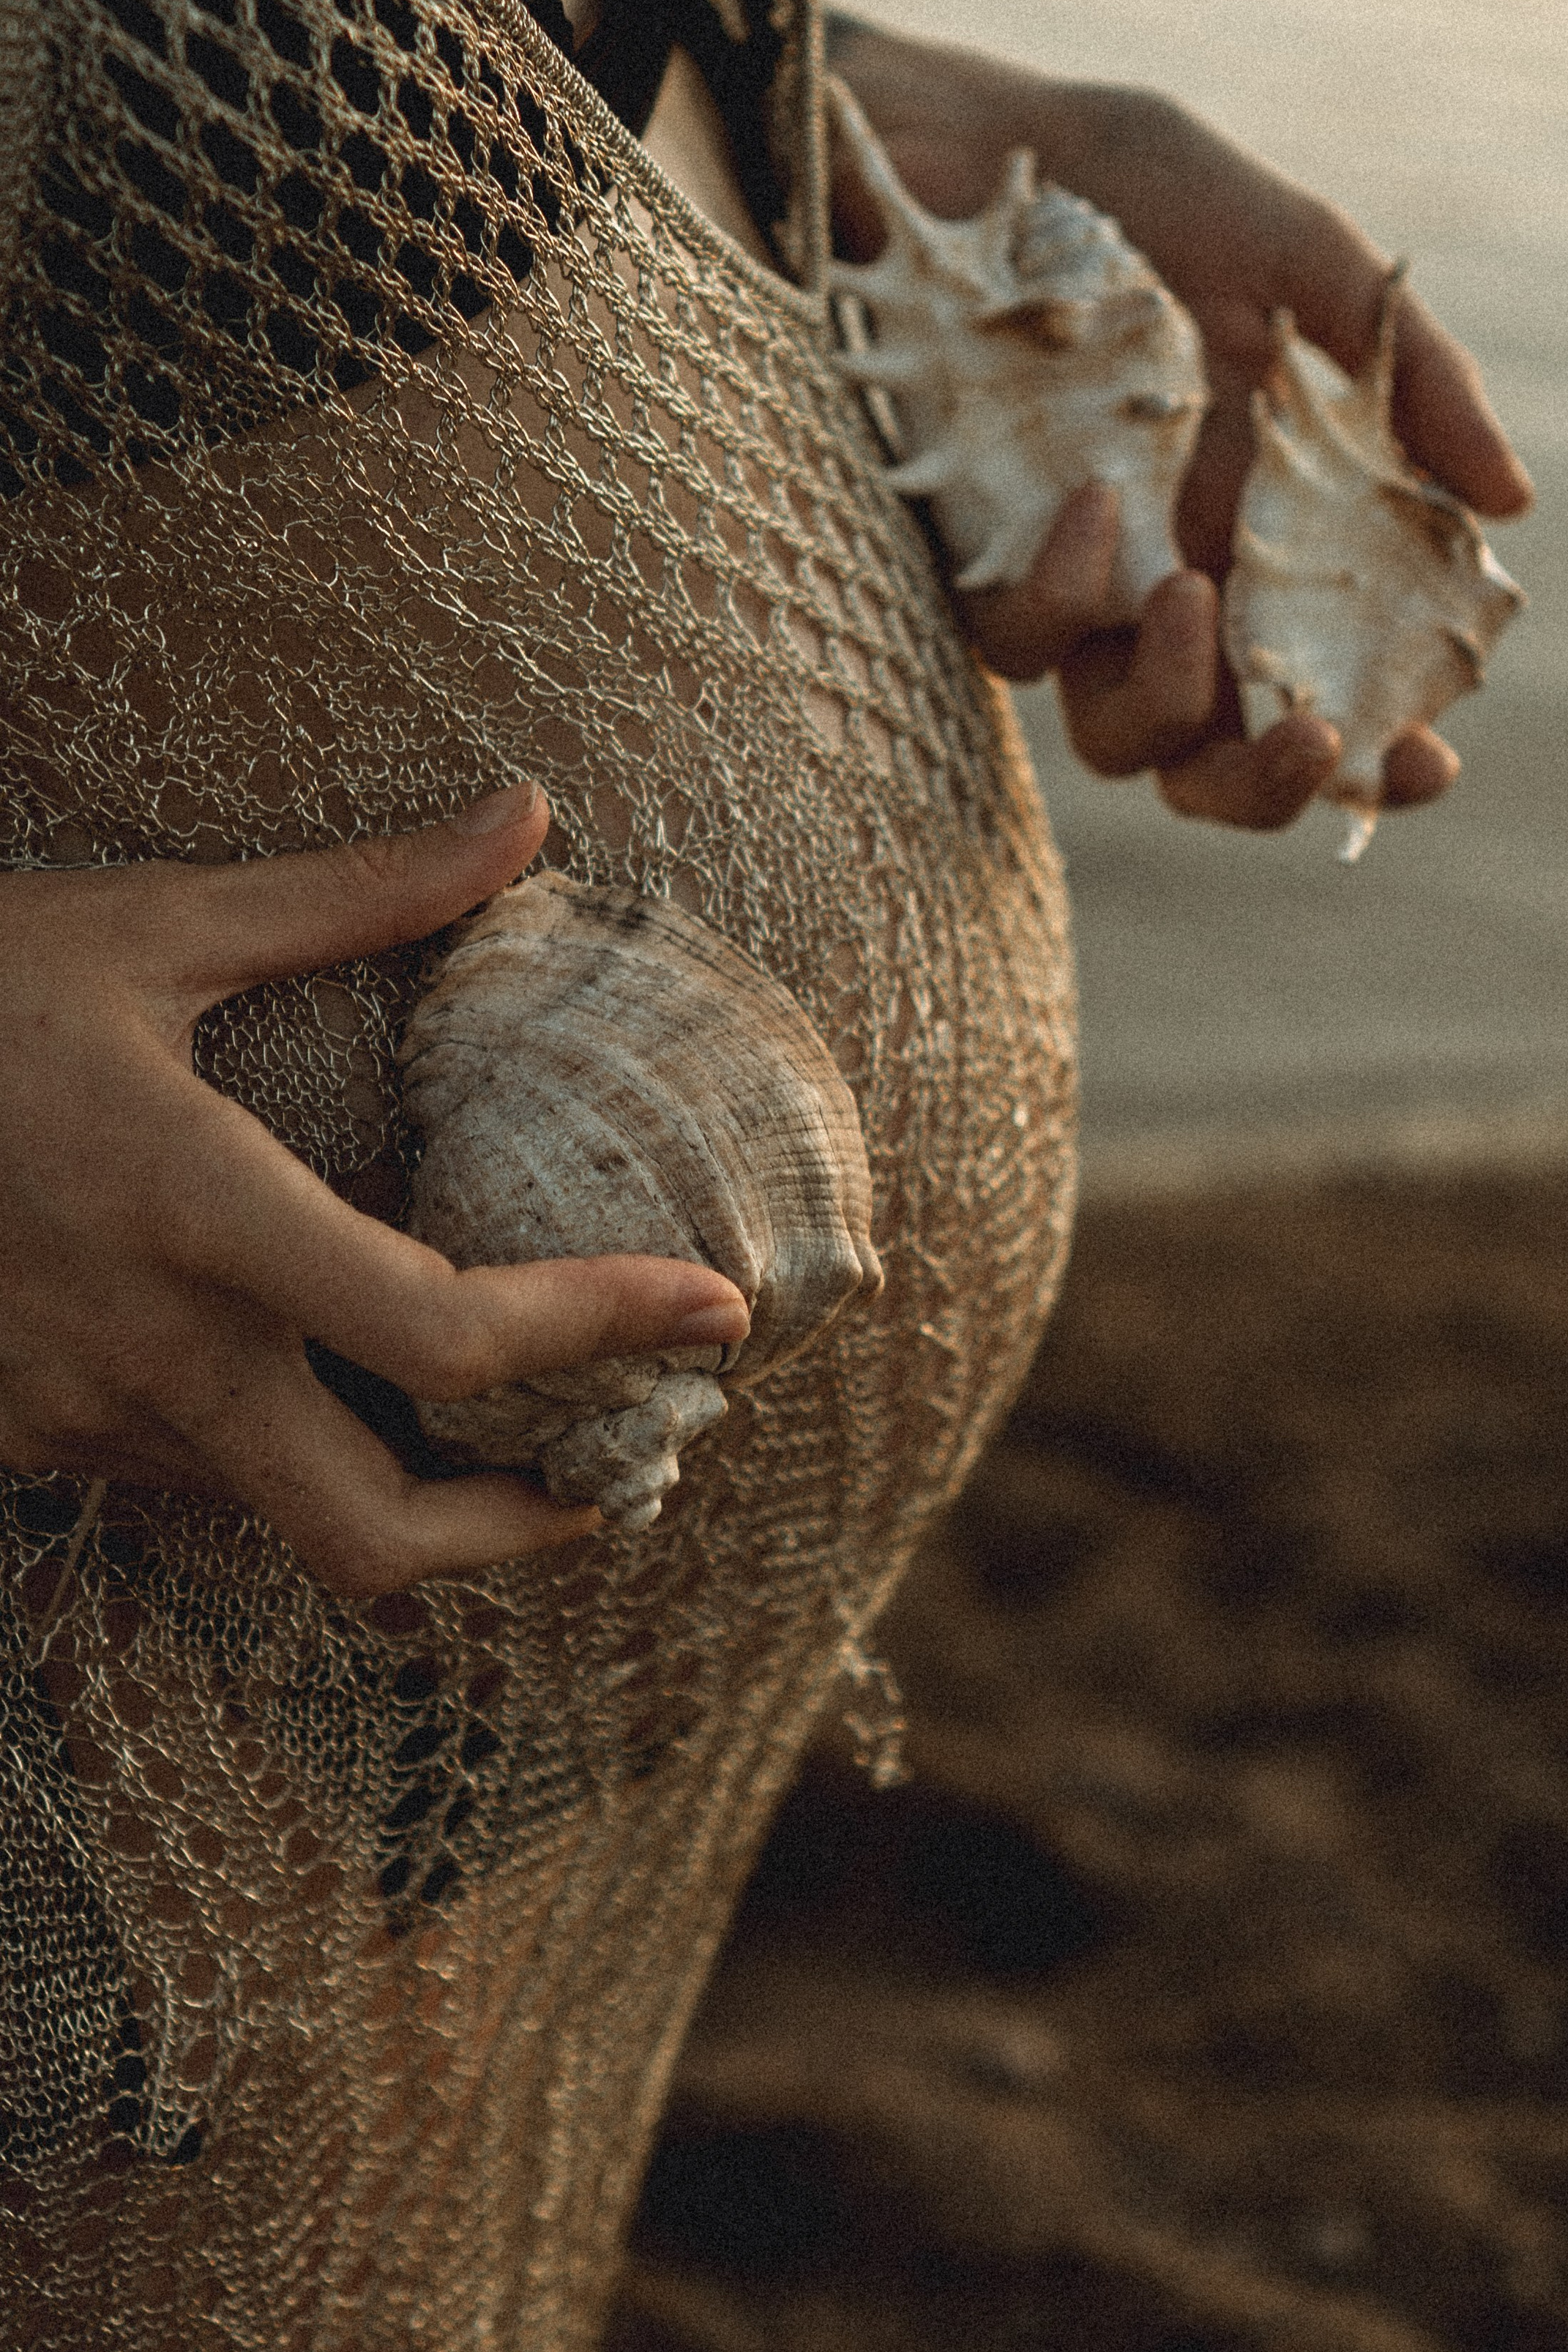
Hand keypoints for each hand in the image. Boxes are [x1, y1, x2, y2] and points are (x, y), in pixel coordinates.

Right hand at [0, 784, 749, 1598]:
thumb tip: (526, 814)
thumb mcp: (150, 924)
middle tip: (617, 1473)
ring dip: (406, 1487)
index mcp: (194, 1210)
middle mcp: (145, 1349)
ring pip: (282, 1516)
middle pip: (371, 1537)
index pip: (442, 1329)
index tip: (716, 1308)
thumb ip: (353, 893)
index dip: (601, 1329)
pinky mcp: (26, 1437)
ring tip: (508, 1419)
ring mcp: (76, 1415)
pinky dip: (291, 1448)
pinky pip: (196, 1477)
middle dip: (518, 1537)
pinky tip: (329, 1372)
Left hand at [828, 20, 1532, 828]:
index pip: (1325, 690)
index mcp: (1264, 541)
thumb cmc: (1140, 194)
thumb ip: (1412, 379)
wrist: (965, 142)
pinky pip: (1018, 639)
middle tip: (1314, 737)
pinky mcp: (973, 557)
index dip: (1375, 756)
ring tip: (1187, 592)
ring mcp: (1071, 584)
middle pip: (1213, 765)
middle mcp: (1169, 586)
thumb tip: (1509, 500)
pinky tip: (1095, 497)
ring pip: (1115, 736)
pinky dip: (1065, 588)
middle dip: (1269, 787)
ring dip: (1170, 698)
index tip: (1430, 758)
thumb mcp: (1301, 260)